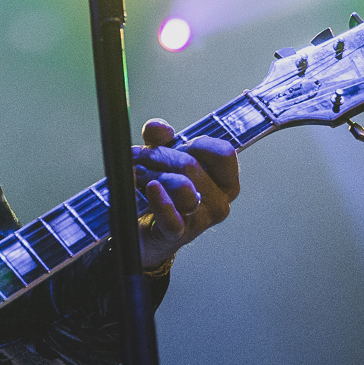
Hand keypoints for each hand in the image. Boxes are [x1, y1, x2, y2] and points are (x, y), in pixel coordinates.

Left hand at [132, 118, 239, 269]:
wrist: (145, 230)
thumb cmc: (163, 190)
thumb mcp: (162, 157)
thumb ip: (160, 137)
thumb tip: (160, 129)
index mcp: (225, 182)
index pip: (224, 153)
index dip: (197, 143)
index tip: (179, 145)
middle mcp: (219, 202)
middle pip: (191, 165)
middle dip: (158, 156)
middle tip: (138, 158)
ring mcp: (200, 221)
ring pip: (181, 186)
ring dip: (152, 175)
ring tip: (138, 175)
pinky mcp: (177, 234)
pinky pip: (172, 216)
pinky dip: (160, 201)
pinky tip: (151, 189)